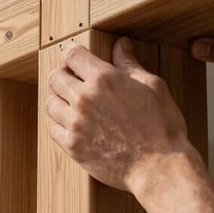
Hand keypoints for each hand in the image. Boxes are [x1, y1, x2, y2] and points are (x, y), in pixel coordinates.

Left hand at [46, 37, 194, 190]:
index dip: (72, 53)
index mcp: (104, 78)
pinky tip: (73, 125)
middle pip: (55, 77)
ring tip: (71, 103)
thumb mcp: (152, 86)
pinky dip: (60, 125)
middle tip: (72, 79)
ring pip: (50, 103)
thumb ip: (130, 64)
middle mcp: (84, 98)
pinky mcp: (73, 147)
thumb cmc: (162, 127)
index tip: (74, 57)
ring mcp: (76, 124)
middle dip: (63, 74)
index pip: (72, 54)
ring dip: (59, 100)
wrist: (160, 167)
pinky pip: (53, 130)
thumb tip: (121, 45)